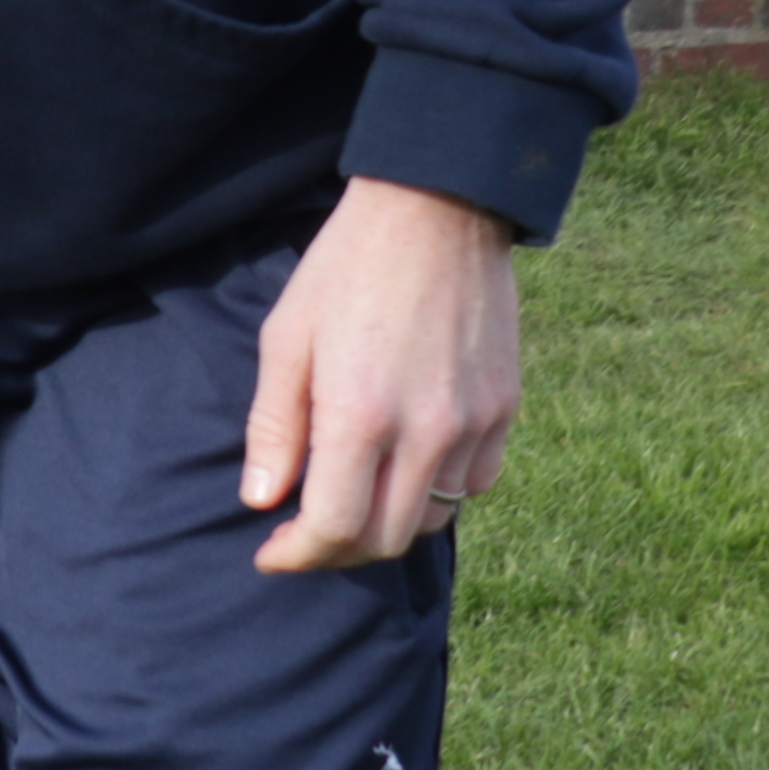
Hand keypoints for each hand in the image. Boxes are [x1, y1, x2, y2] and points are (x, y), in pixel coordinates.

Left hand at [243, 177, 522, 571]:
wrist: (435, 214)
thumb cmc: (344, 270)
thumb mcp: (286, 338)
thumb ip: (273, 426)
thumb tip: (262, 500)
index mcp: (359, 415)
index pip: (334, 527)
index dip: (298, 554)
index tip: (271, 554)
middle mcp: (425, 432)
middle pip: (387, 539)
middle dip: (338, 551)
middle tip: (304, 535)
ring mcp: (474, 424)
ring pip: (433, 517)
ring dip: (388, 524)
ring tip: (351, 500)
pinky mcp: (506, 411)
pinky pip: (475, 484)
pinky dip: (435, 493)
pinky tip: (404, 468)